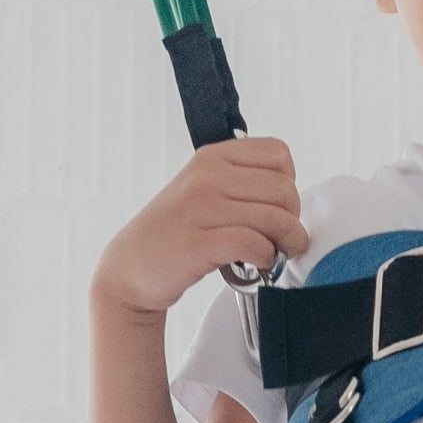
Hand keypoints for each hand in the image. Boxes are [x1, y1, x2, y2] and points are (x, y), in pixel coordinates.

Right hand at [91, 135, 307, 320]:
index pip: (279, 154)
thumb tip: (289, 198)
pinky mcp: (199, 242)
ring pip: (276, 218)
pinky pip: (255, 244)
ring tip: (276, 254)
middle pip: (285, 190)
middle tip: (281, 239)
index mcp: (212, 157)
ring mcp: (202, 207)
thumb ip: (240, 183)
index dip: (288, 183)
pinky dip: (265, 258)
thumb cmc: (173, 234)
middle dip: (292, 220)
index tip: (275, 206)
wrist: (130, 269)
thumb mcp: (203, 190)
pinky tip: (258, 265)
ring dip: (286, 243)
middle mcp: (208, 176)